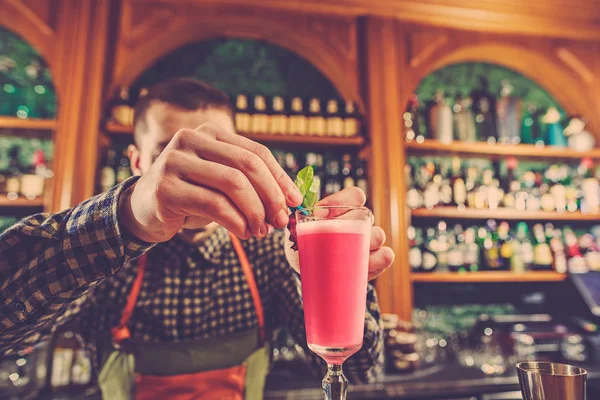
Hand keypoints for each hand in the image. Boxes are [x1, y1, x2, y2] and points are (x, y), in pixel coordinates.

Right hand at [119, 122, 302, 242]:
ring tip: (262, 231)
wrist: (143, 210)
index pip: (256, 152)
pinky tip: (244, 232)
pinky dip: (236, 221)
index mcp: (210, 133)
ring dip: (254, 212)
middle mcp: (190, 140)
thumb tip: (291, 199)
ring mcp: (175, 161)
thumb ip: (250, 183)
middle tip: (281, 220)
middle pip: (246, 165)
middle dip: (270, 195)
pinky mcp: (166, 188)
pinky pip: (213, 204)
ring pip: (232, 183)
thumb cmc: (191, 196)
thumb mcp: (221, 183)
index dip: (280, 178)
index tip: (295, 201)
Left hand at [284, 186, 394, 279]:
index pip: (355, 196)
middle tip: (333, 236)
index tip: (319, 214)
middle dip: (350, 225)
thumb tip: (298, 212)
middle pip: (366, 215)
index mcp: (346, 210)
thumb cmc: (309, 245)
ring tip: (350, 253)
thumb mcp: (303, 230)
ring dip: (367, 242)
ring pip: (378, 235)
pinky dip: (379, 259)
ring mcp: (370, 242)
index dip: (341, 202)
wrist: (312, 271)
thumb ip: (303, 219)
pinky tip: (367, 263)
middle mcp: (360, 223)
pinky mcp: (375, 261)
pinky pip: (386, 255)